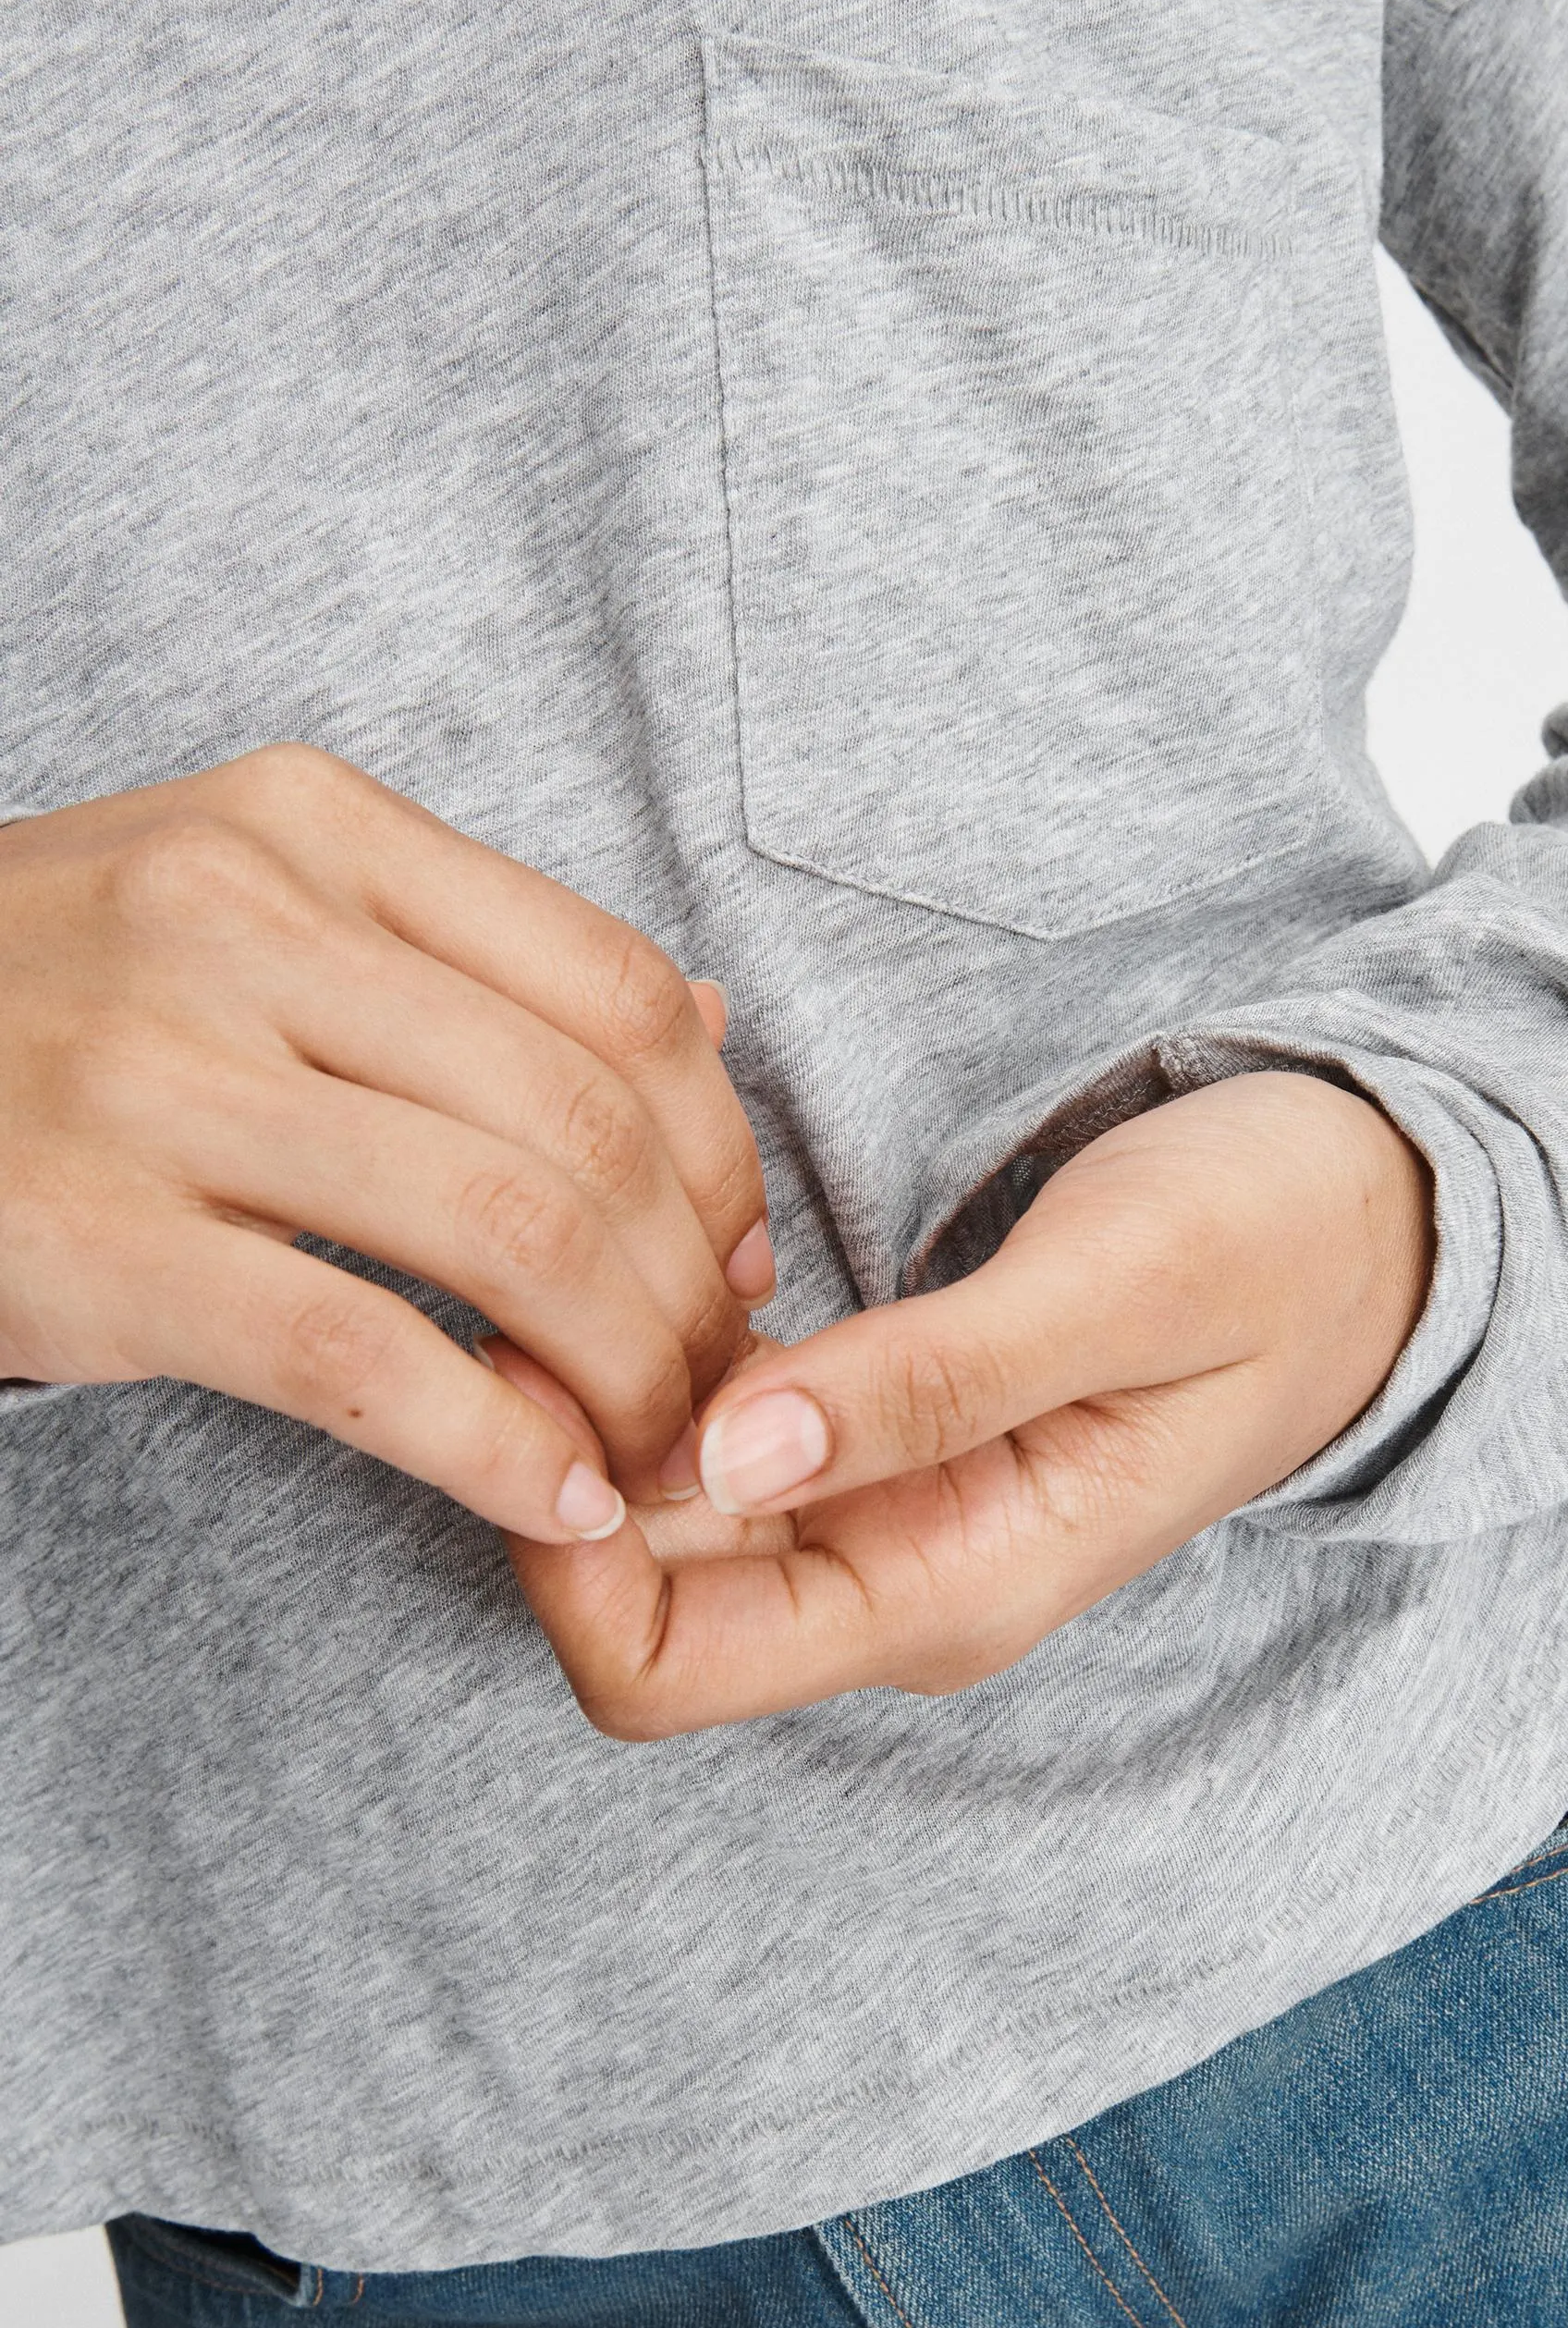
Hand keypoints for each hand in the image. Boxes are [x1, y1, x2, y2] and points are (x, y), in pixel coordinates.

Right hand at [0, 747, 771, 1539]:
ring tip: (649, 1451)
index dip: (724, 1149)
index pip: (622, 991)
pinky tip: (556, 1499)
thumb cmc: (53, 1004)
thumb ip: (472, 957)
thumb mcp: (251, 909)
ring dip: (627, 1375)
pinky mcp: (88, 1239)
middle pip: (589, 1124)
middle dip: (694, 1290)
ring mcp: (152, 1074)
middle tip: (713, 1384)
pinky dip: (499, 1450)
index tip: (738, 1253)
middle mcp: (239, 919)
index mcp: (310, 828)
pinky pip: (365, 1358)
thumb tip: (710, 1020)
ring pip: (508, 1234)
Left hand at [492, 1071, 1433, 1734]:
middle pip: (625, 1587)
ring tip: (595, 1194)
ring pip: (655, 1496)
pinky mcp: (877, 1435)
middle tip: (534, 1246)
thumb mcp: (1122, 1295)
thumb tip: (725, 1457)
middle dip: (552, 1440)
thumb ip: (933, 1386)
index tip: (534, 1360)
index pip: (657, 1665)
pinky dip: (664, 1327)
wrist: (1383, 1223)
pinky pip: (714, 1420)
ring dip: (597, 1371)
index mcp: (950, 1587)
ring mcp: (881, 1513)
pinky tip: (667, 1199)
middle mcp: (894, 1578)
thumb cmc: (1279, 1242)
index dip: (556, 1542)